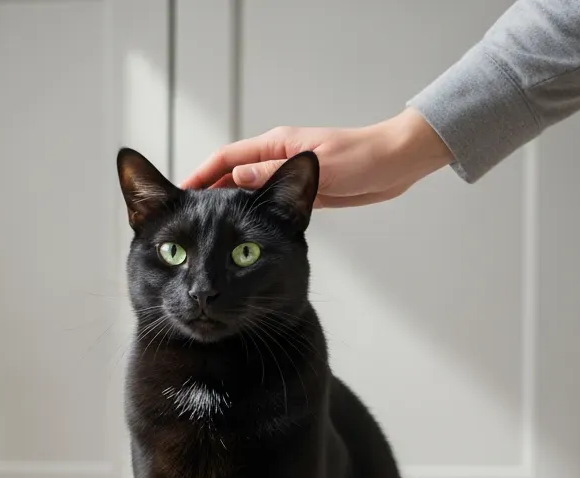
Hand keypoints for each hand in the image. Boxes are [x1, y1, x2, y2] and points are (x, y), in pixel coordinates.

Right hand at [180, 108, 453, 208]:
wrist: (397, 164)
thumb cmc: (365, 159)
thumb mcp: (319, 167)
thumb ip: (277, 175)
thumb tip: (237, 178)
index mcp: (278, 145)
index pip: (227, 158)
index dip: (202, 174)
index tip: (182, 192)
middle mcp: (277, 158)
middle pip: (230, 174)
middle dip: (206, 193)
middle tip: (185, 218)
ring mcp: (285, 176)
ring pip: (244, 191)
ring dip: (224, 205)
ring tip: (204, 228)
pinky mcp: (298, 193)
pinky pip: (262, 203)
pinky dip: (246, 214)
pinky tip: (236, 230)